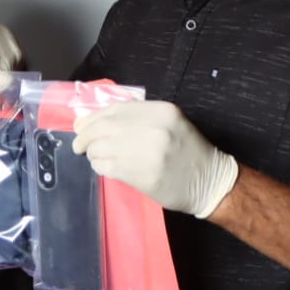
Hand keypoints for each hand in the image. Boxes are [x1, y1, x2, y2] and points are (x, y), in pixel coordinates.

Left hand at [72, 100, 238, 217]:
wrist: (210, 181)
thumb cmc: (186, 150)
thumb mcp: (168, 122)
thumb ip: (135, 118)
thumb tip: (89, 121)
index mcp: (161, 110)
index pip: (113, 109)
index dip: (92, 118)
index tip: (80, 126)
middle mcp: (154, 127)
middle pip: (103, 127)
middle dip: (85, 136)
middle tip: (78, 145)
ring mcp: (148, 152)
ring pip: (102, 147)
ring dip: (92, 153)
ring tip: (95, 157)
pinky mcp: (144, 175)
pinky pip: (107, 166)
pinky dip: (99, 166)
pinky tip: (103, 167)